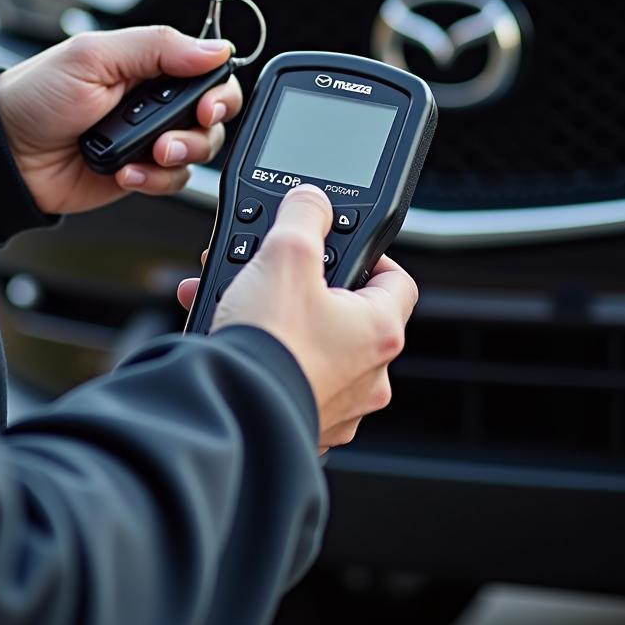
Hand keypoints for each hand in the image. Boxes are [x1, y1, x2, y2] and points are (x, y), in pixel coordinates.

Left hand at [0, 26, 242, 215]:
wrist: (6, 153)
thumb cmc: (36, 97)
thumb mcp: (93, 56)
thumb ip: (157, 47)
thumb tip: (215, 48)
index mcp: (146, 64)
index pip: (206, 71)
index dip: (218, 89)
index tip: (208, 104)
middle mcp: (152, 101)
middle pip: (212, 115)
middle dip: (202, 129)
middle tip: (174, 136)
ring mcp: (147, 140)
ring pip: (197, 151)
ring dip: (178, 156)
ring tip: (147, 154)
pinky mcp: (138, 174)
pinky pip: (172, 181)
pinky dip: (155, 180)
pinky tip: (126, 174)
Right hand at [176, 185, 417, 452]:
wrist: (232, 409)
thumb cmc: (269, 342)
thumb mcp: (286, 253)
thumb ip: (304, 216)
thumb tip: (312, 201)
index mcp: (380, 330)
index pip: (396, 278)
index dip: (367, 254)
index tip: (334, 245)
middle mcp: (369, 374)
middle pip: (343, 311)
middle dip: (297, 286)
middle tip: (266, 273)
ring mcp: (337, 405)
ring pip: (309, 344)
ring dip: (271, 317)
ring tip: (230, 299)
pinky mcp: (302, 423)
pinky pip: (286, 376)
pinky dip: (261, 354)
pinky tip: (228, 337)